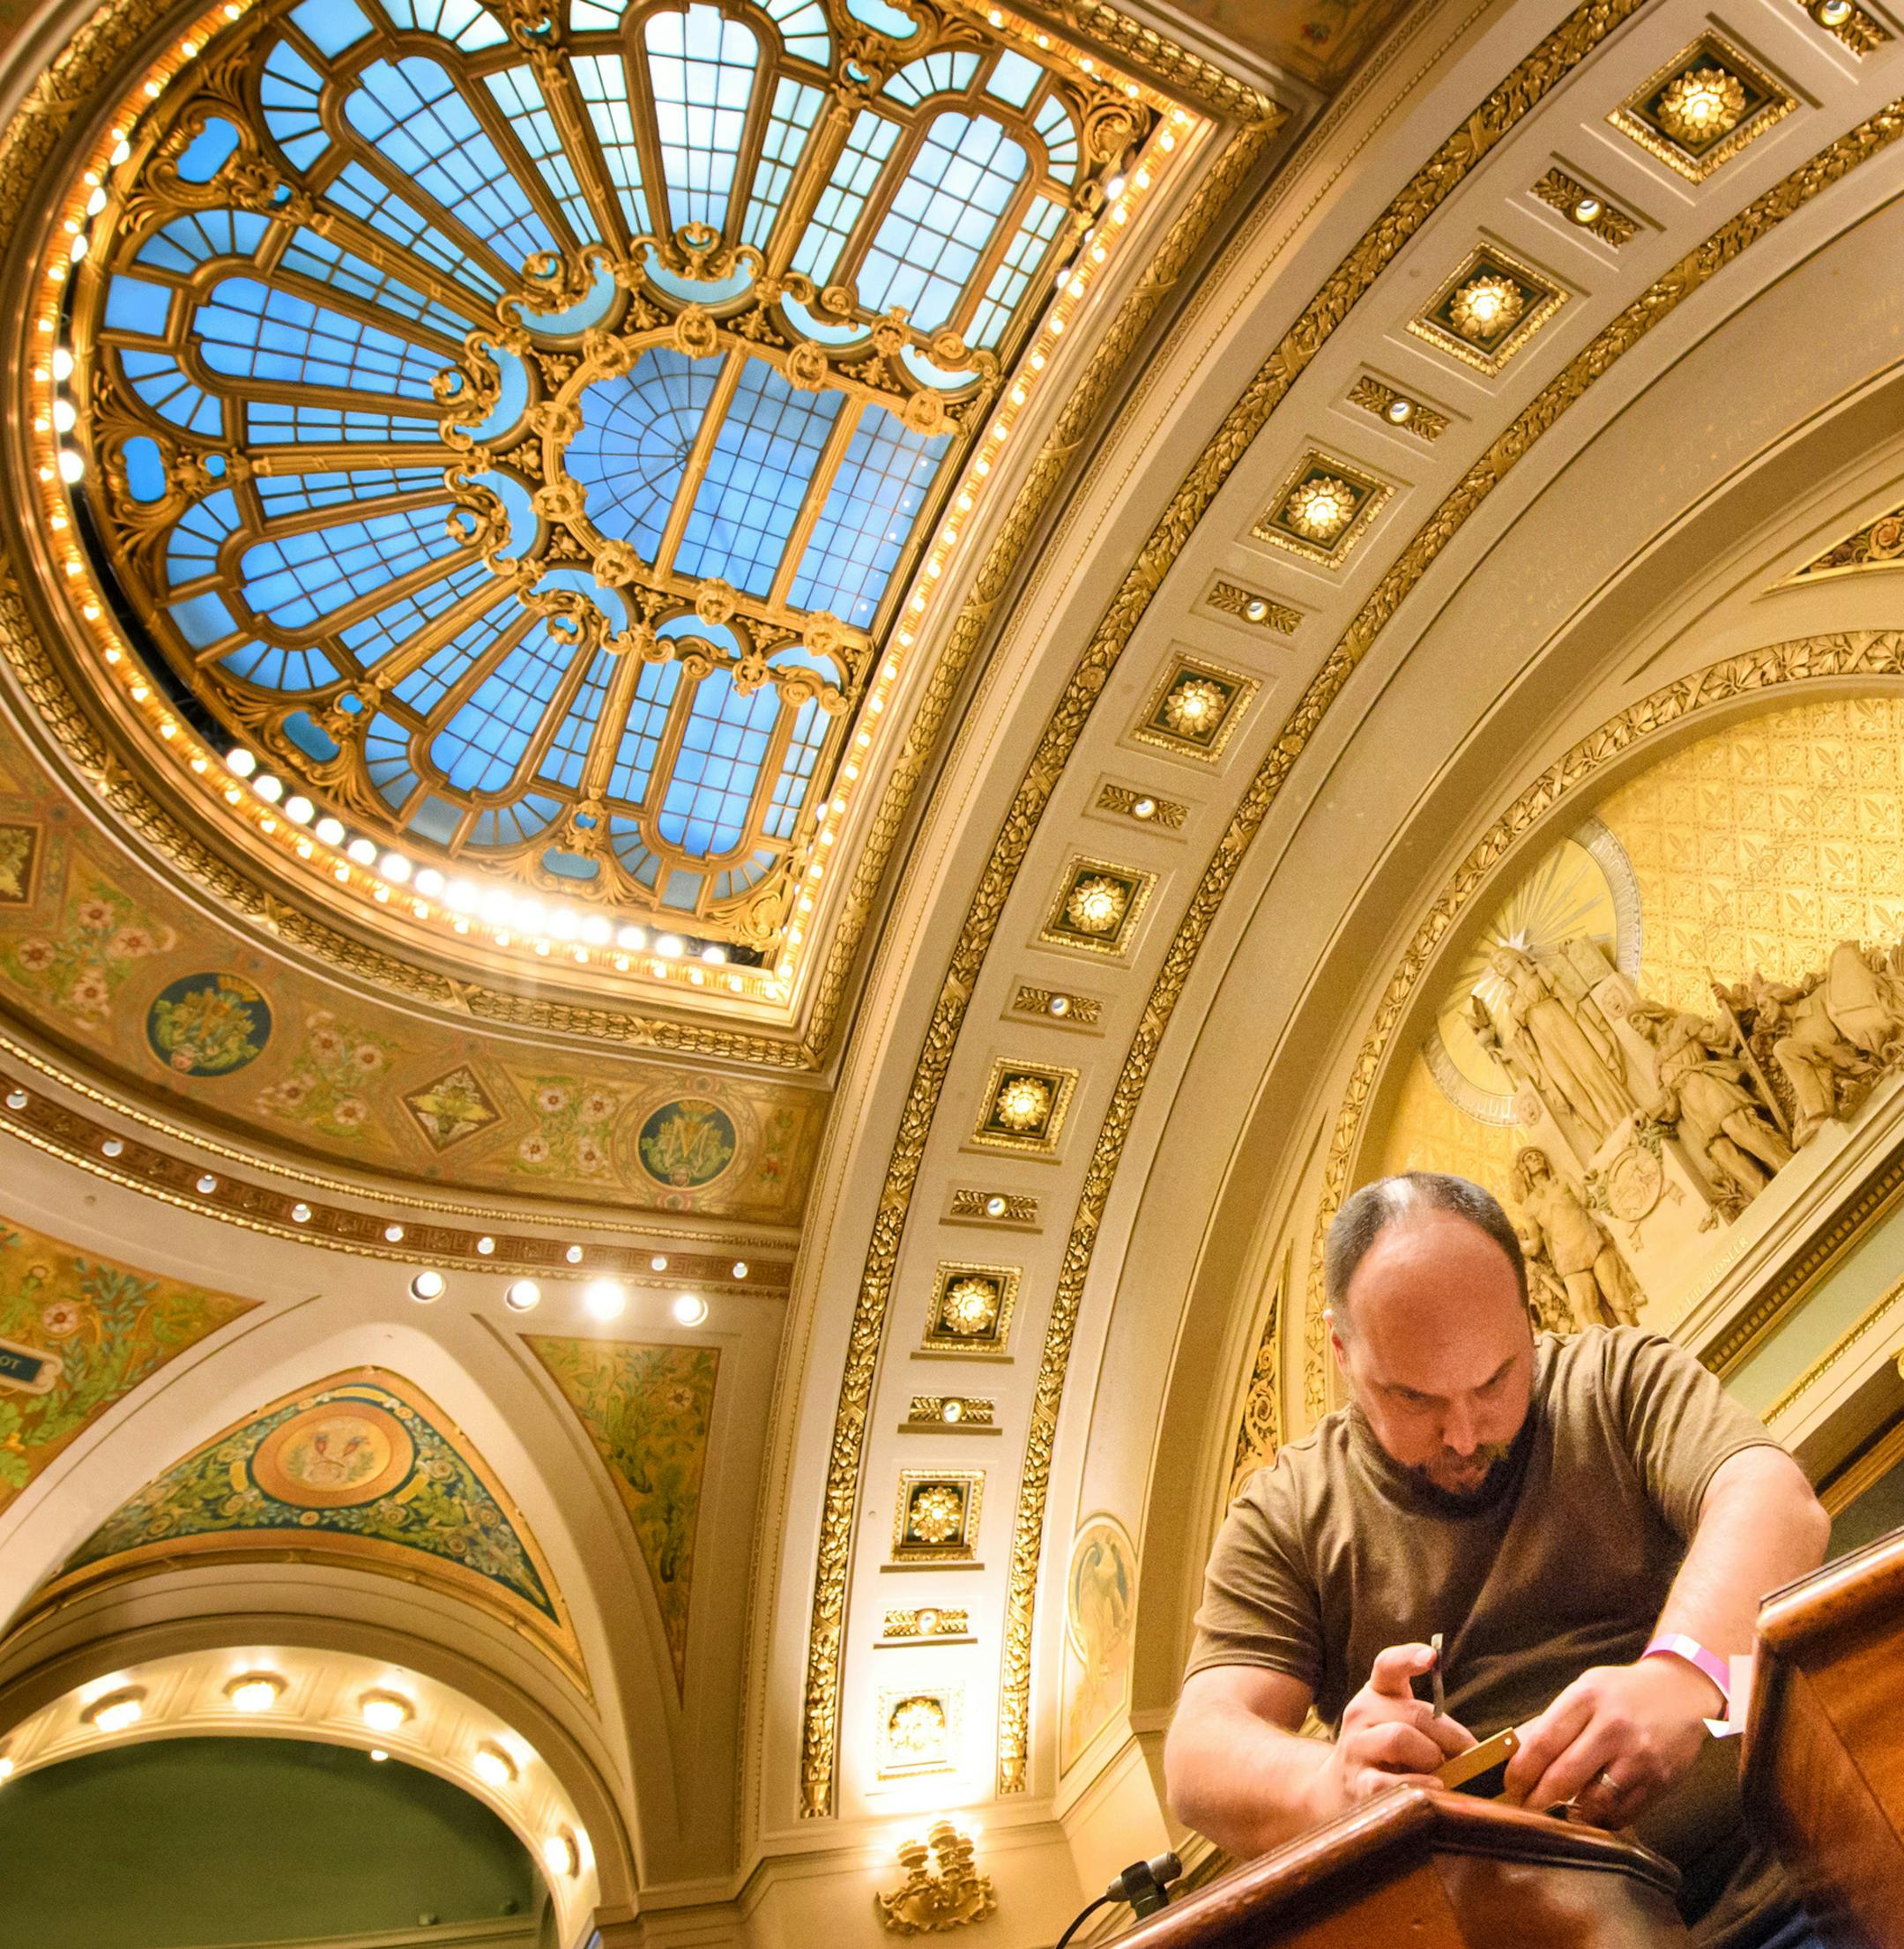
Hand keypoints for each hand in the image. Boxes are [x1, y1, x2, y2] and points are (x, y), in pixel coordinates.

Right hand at [1311, 1643, 1476, 1820]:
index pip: (1388, 1665)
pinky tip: (1433, 1790)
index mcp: (1377, 1693)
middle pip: (1414, 1714)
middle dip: (1451, 1736)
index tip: (1432, 1656)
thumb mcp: (1402, 1725)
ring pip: (1398, 1738)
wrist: (1342, 1788)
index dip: (1409, 1657)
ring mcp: (1356, 1747)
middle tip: (1470, 1757)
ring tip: (1441, 1775)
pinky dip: (1419, 1785)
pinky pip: (1391, 1781)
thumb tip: (1478, 1747)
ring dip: (1430, 1757)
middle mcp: (1361, 1713)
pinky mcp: (1358, 1783)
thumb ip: (1431, 1725)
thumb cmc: (1388, 1754)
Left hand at [1502, 1656, 1716, 1826]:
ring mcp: (1639, 1756)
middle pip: (1564, 1776)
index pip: (1543, 1742)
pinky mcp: (1660, 1780)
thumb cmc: (1621, 1693)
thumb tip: (1516, 1754)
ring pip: (1594, 1802)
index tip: (1510, 1786)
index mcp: (1586, 1698)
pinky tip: (1590, 1813)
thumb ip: (1552, 1721)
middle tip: (1526, 1809)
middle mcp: (1613, 1726)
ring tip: (1558, 1813)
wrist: (1681, 1692)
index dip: (1521, 1771)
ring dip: (1571, 1814)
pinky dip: (1601, 1819)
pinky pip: (1622, 1813)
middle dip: (1538, 1800)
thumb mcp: (1584, 1691)